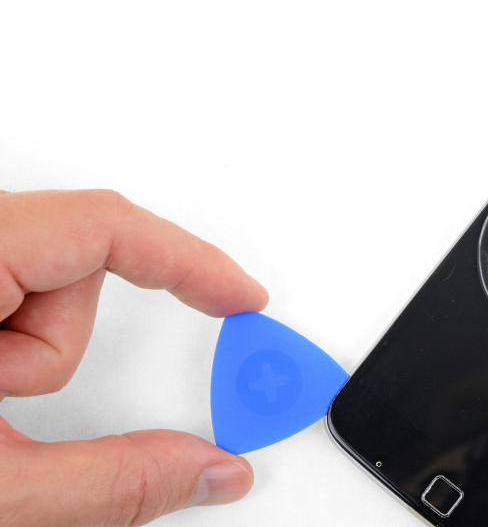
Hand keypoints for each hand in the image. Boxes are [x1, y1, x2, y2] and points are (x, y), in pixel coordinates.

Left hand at [0, 190, 268, 525]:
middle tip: (16, 398)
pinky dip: (9, 342)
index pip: (103, 226)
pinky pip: (8, 289)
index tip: (240, 298)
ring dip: (28, 352)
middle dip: (60, 342)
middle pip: (70, 259)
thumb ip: (113, 484)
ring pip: (36, 279)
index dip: (190, 262)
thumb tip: (213, 468)